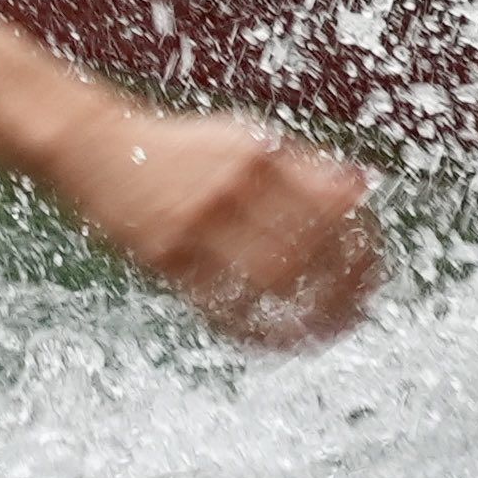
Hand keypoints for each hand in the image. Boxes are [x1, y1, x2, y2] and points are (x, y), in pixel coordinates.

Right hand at [120, 113, 381, 346]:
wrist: (101, 148)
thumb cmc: (186, 148)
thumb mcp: (244, 139)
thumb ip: (303, 164)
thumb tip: (363, 186)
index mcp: (256, 155)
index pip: (328, 205)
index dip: (360, 240)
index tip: (376, 263)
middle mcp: (229, 189)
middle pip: (305, 247)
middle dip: (345, 284)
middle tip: (365, 304)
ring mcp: (195, 227)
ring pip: (270, 281)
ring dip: (312, 313)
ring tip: (337, 328)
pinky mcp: (166, 260)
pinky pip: (222, 305)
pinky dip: (261, 328)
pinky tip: (285, 339)